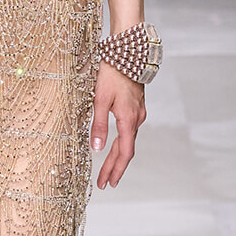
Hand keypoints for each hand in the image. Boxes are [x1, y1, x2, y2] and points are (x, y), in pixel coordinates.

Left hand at [90, 62, 144, 189]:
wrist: (127, 51)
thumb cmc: (111, 73)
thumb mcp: (99, 99)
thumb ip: (98, 125)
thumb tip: (96, 149)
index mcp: (128, 120)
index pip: (124, 153)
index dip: (116, 170)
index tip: (109, 183)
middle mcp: (137, 119)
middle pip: (126, 150)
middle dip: (114, 167)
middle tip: (104, 183)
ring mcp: (138, 112)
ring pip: (128, 140)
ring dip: (117, 156)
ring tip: (107, 170)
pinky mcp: (136, 106)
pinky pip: (129, 130)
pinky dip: (121, 143)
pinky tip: (114, 145)